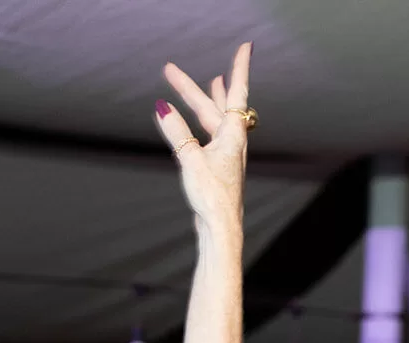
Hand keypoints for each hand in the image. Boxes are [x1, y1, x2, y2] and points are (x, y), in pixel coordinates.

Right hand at [156, 42, 252, 231]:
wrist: (221, 230)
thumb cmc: (212, 198)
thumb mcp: (191, 161)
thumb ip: (176, 133)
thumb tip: (161, 108)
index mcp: (232, 136)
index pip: (236, 94)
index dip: (239, 69)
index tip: (246, 47)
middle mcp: (232, 143)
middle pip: (214, 108)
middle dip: (192, 89)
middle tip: (169, 70)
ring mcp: (226, 156)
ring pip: (216, 121)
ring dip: (209, 102)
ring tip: (211, 84)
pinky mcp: (219, 169)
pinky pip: (211, 137)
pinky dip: (204, 124)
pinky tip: (200, 126)